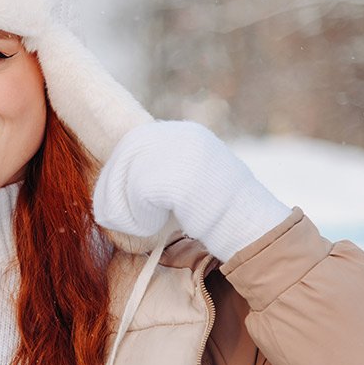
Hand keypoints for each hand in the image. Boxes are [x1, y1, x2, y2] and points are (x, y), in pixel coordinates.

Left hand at [92, 121, 290, 260]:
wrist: (252, 230)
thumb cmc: (220, 215)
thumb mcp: (192, 178)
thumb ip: (162, 167)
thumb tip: (118, 173)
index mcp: (186, 134)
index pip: (134, 141)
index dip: (118, 171)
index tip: (115, 198)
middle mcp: (183, 136)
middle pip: (125, 153)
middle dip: (112, 188)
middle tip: (114, 217)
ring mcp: (182, 152)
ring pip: (127, 175)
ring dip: (126, 207)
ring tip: (144, 225)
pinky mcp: (177, 174)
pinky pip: (136, 194)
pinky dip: (137, 216)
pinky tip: (153, 228)